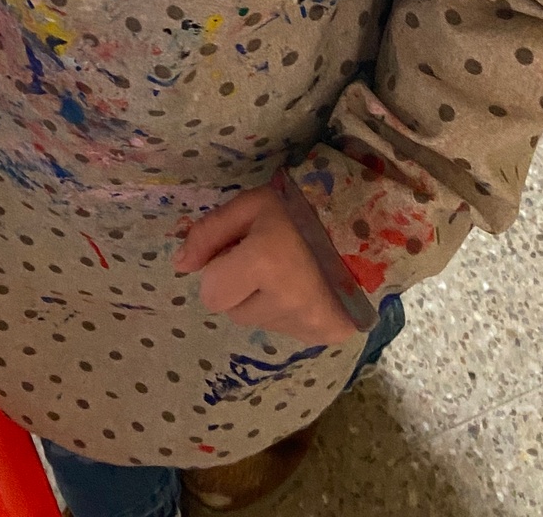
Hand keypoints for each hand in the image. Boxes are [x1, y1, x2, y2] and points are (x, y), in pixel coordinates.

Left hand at [175, 185, 357, 346]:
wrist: (363, 225)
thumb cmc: (300, 209)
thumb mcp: (249, 206)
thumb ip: (209, 233)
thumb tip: (179, 265)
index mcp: (264, 264)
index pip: (210, 293)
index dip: (219, 270)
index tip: (240, 251)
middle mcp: (286, 302)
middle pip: (233, 311)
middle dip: (239, 287)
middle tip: (266, 259)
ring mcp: (309, 324)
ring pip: (259, 323)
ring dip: (263, 300)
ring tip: (289, 271)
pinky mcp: (326, 336)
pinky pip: (285, 331)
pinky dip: (288, 312)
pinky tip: (306, 287)